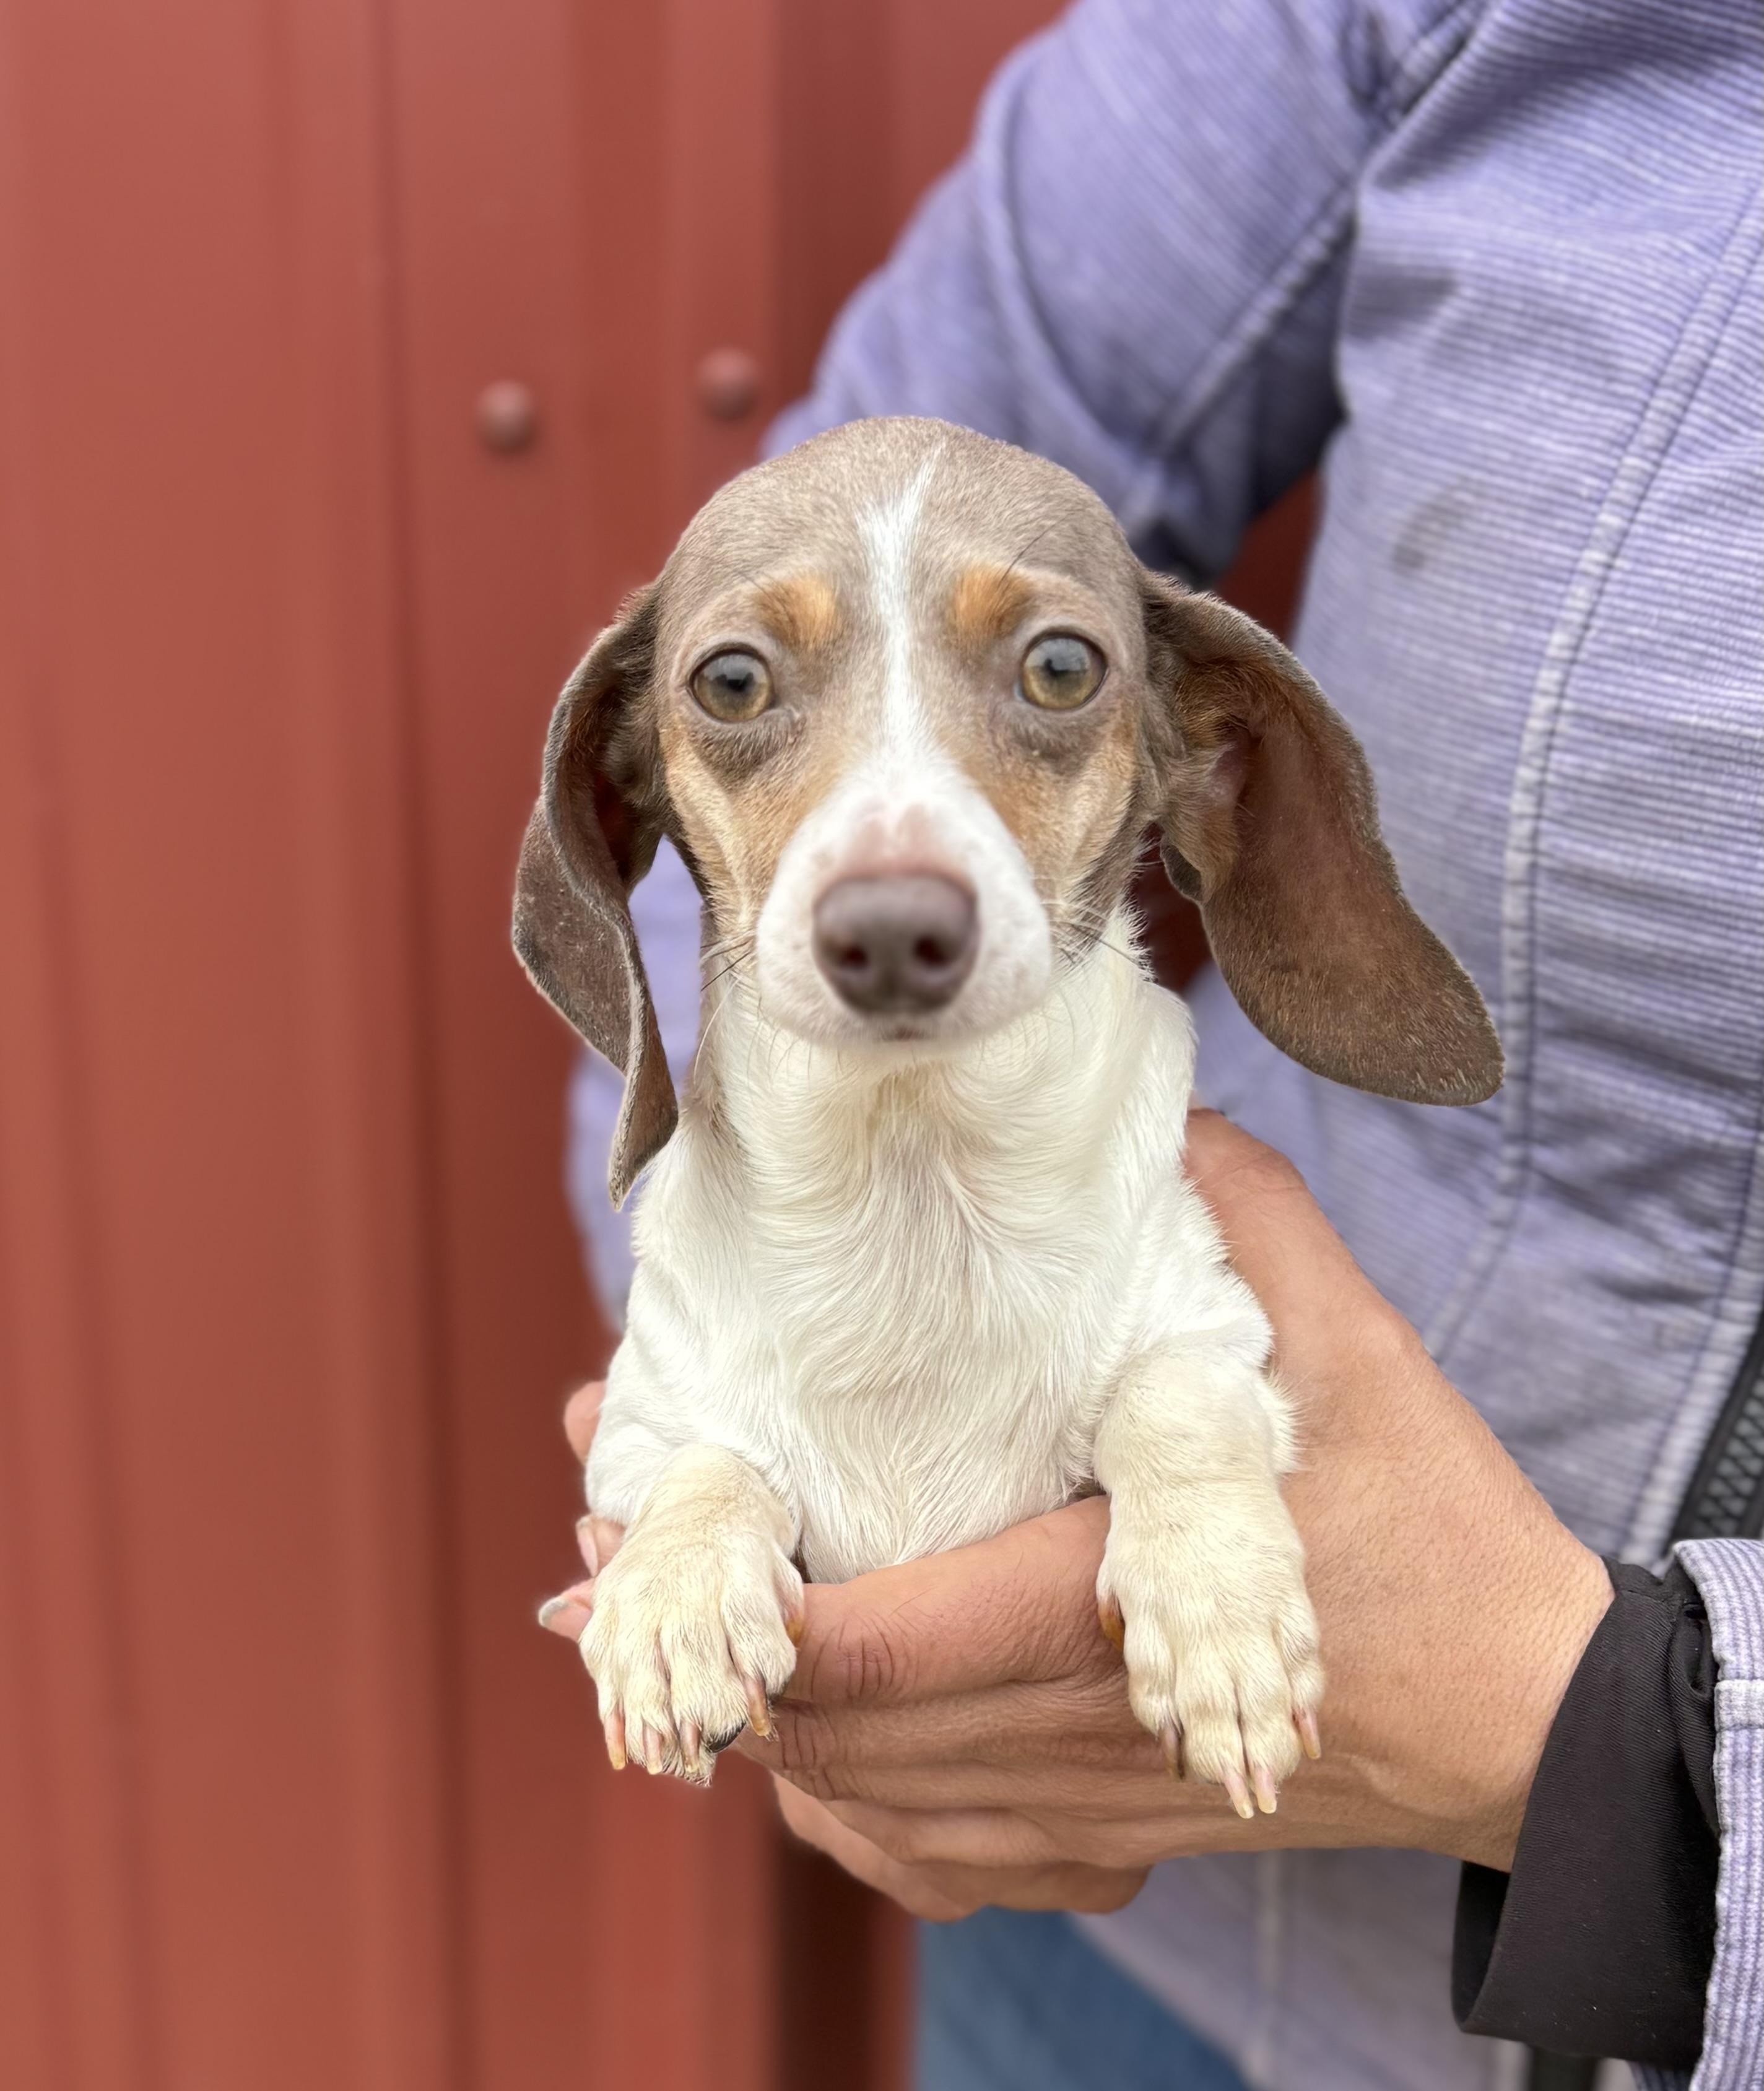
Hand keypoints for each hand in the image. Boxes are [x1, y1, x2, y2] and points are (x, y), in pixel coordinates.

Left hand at [540, 1113, 1611, 1915]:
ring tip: (636, 1629)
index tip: (643, 1538)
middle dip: (705, 1652)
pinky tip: (776, 1743)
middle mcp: (1086, 1736)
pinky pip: (925, 1860)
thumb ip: (1245, 1225)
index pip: (897, 1647)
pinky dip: (830, 1809)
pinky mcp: (1101, 1836)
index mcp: (1123, 1610)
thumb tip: (1157, 1112)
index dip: (755, 1612)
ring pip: (865, 1808)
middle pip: (843, 1739)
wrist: (1515, 1709)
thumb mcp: (1351, 1352)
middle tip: (588, 1554)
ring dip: (746, 1724)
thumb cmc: (1428, 1521)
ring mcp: (1088, 1808)